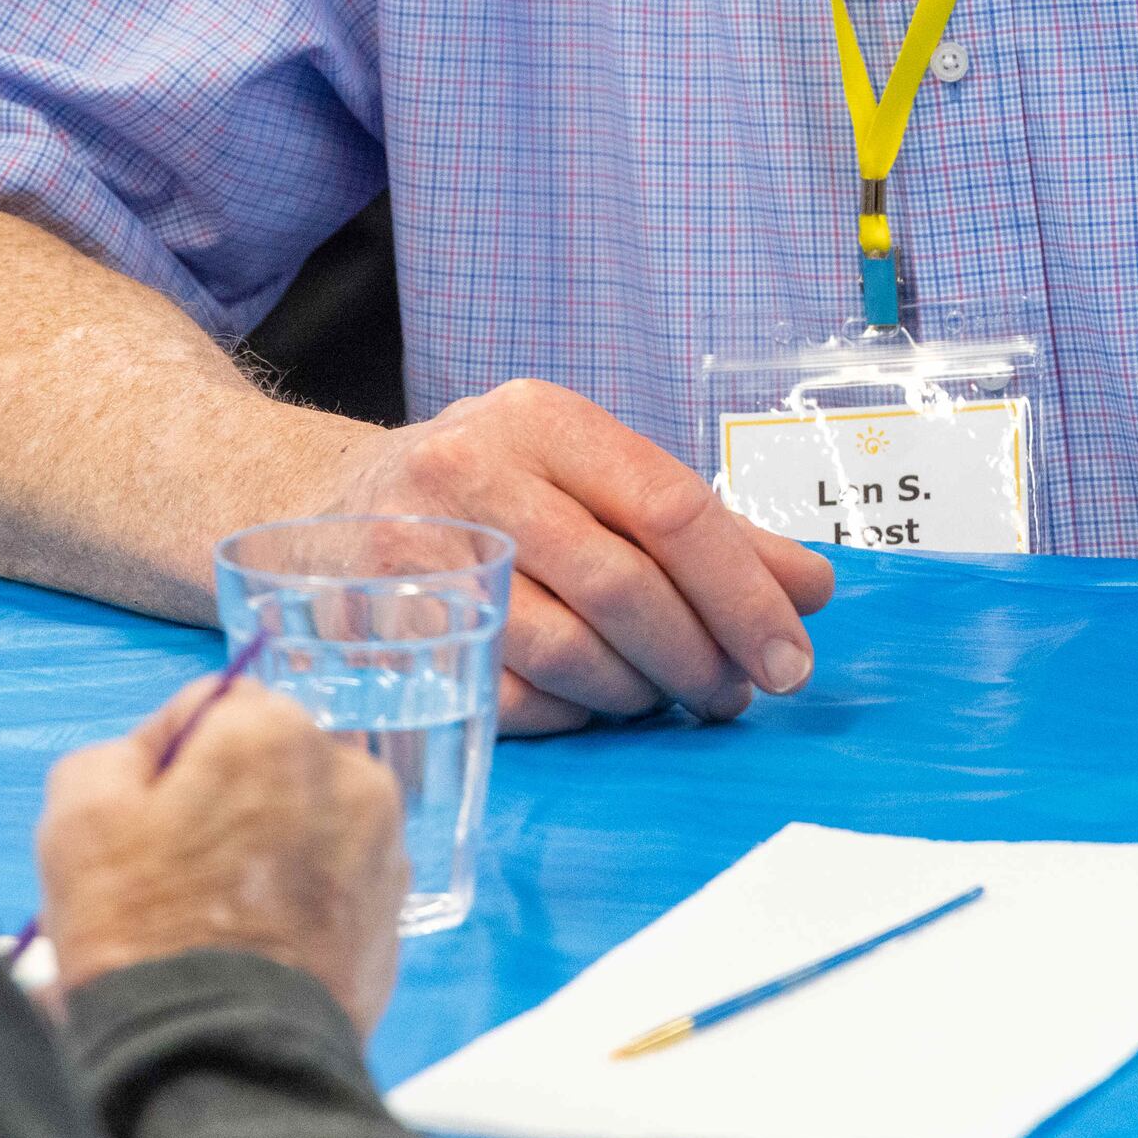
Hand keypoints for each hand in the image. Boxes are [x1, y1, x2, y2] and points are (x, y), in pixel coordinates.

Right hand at [38, 679, 406, 1031]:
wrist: (216, 1059)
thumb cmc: (146, 933)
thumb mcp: (78, 812)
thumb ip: (118, 753)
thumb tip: (152, 758)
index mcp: (273, 731)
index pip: (214, 706)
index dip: (171, 757)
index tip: (147, 810)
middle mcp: (346, 774)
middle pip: (272, 762)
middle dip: (230, 799)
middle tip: (181, 865)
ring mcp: (381, 848)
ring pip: (311, 820)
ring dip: (272, 846)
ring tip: (219, 912)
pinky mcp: (394, 916)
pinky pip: (339, 882)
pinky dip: (305, 900)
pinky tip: (258, 941)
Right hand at [325, 378, 834, 734]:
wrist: (326, 505)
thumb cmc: (488, 491)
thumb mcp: (586, 473)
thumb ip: (700, 528)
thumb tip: (811, 587)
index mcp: (540, 419)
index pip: (669, 505)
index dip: (745, 592)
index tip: (792, 656)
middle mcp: (472, 471)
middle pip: (622, 587)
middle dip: (700, 657)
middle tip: (736, 695)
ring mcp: (417, 552)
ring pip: (568, 653)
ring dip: (637, 693)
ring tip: (662, 696)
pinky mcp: (385, 630)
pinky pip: (510, 700)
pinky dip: (569, 717)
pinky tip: (586, 706)